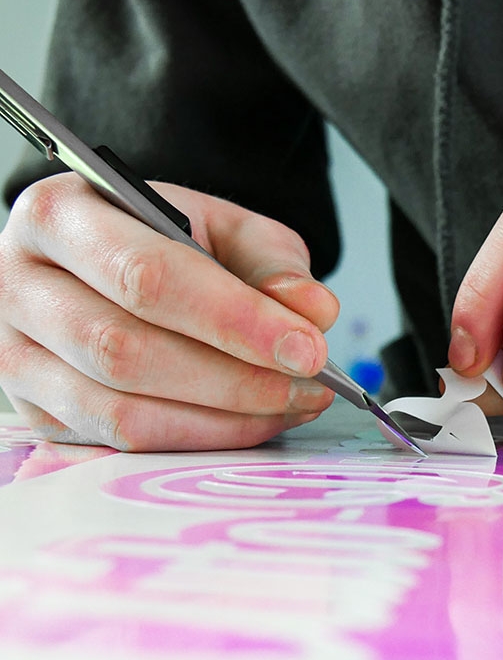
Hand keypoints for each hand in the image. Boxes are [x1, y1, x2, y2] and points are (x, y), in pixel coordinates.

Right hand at [0, 174, 337, 449]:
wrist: (110, 259)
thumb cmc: (167, 239)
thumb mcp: (226, 228)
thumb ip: (273, 265)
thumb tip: (315, 312)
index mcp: (61, 216)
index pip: (148, 277)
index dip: (235, 320)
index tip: (307, 347)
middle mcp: (19, 286)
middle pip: (126, 350)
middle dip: (235, 378)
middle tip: (309, 383)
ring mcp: (13, 357)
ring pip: (119, 410)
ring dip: (222, 419)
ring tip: (291, 403)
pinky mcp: (37, 412)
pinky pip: (118, 443)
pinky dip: (197, 440)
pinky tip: (250, 421)